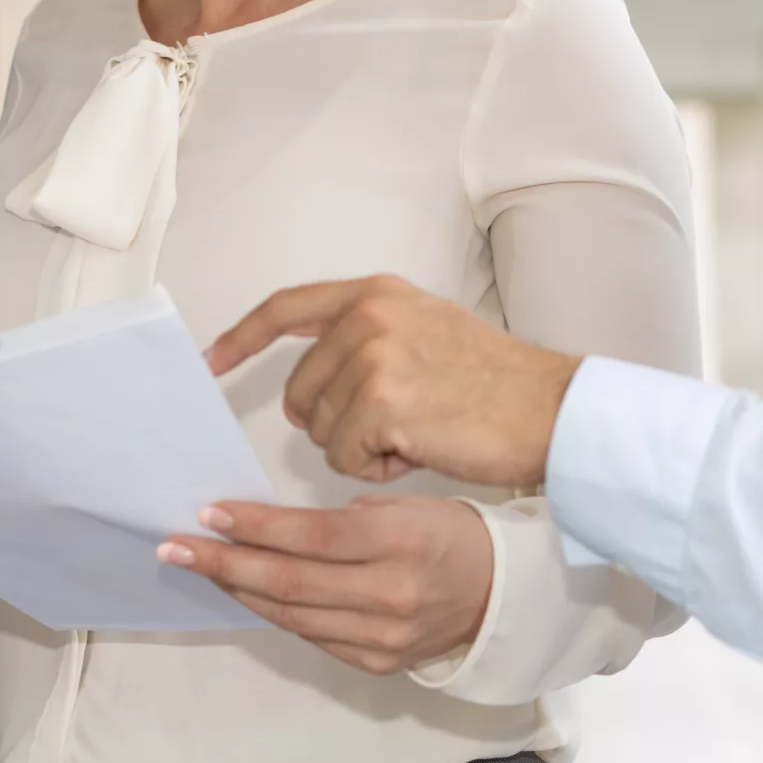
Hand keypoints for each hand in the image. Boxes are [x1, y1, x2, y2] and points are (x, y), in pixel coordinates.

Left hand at [157, 494, 492, 674]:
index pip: (311, 536)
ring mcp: (382, 636)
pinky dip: (273, 611)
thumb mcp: (401, 505)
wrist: (496, 593)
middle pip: (290, 581)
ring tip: (200, 565)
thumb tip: (266, 525)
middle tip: (176, 546)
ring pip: (291, 614)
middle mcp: (390, 593)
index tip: (210, 513)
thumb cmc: (445, 534)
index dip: (255, 526)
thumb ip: (338, 519)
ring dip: (238, 588)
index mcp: (399, 540)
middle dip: (225, 563)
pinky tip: (244, 590)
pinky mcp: (375, 661)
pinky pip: (310, 635)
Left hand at [207, 275, 580, 485]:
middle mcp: (369, 315)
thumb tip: (315, 376)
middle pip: (299, 390)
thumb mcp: (424, 329)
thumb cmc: (495, 383)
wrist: (550, 410)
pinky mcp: (383, 402)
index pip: (286, 307)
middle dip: (331, 423)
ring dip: (362, 448)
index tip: (212, 362)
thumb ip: (367, 335)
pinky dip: (376, 468)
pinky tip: (420, 451)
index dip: (243, 337)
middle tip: (393, 426)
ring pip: (321, 429)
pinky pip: (344, 457)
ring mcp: (374, 355)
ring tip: (418, 432)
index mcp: (375, 293)